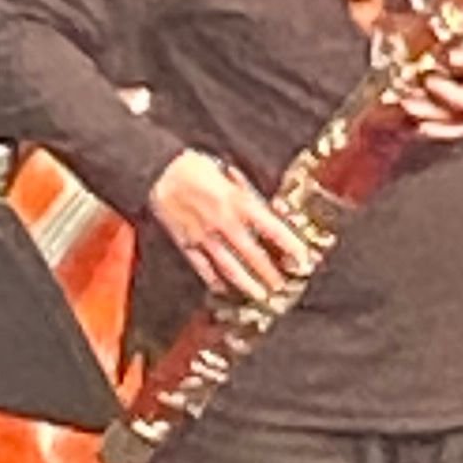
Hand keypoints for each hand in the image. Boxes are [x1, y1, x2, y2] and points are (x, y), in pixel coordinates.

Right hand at [148, 149, 316, 307]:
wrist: (159, 171)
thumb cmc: (194, 166)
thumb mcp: (228, 172)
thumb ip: (246, 192)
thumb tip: (266, 208)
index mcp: (238, 203)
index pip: (273, 230)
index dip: (290, 246)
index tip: (303, 260)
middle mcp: (224, 223)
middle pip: (253, 255)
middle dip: (270, 273)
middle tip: (283, 286)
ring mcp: (204, 237)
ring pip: (229, 267)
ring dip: (247, 283)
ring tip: (259, 295)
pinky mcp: (186, 243)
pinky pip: (202, 267)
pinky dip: (213, 280)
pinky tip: (222, 289)